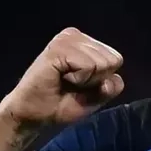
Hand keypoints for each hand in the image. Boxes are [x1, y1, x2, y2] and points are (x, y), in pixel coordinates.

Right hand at [0, 27, 123, 129]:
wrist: (33, 115)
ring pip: (102, 63)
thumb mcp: (95, 97)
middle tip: (71, 84)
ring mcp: (65, 39)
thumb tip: (113, 78)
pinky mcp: (57, 48)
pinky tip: (60, 78)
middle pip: (113, 60)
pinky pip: (88, 66)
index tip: (80, 85)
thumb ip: (111, 86)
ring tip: (64, 81)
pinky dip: (79, 80)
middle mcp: (75, 36)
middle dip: (96, 80)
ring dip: (86, 81)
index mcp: (85, 43)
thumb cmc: (62, 104)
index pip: (116, 59)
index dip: (102, 80)